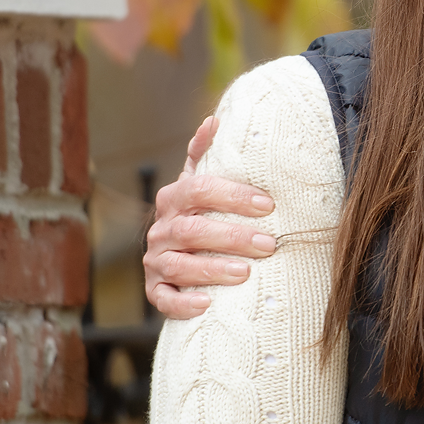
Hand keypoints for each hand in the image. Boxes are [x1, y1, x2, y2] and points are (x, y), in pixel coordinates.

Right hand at [143, 115, 278, 319]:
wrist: (180, 255)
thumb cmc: (202, 214)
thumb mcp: (201, 183)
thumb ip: (205, 155)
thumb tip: (215, 119)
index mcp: (174, 198)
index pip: (200, 190)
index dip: (234, 196)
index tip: (268, 205)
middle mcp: (161, 229)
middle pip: (193, 230)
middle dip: (233, 237)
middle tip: (269, 244)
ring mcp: (156, 261)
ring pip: (180, 265)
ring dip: (213, 269)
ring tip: (246, 272)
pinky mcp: (155, 290)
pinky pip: (163, 299)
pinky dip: (183, 302)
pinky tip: (207, 303)